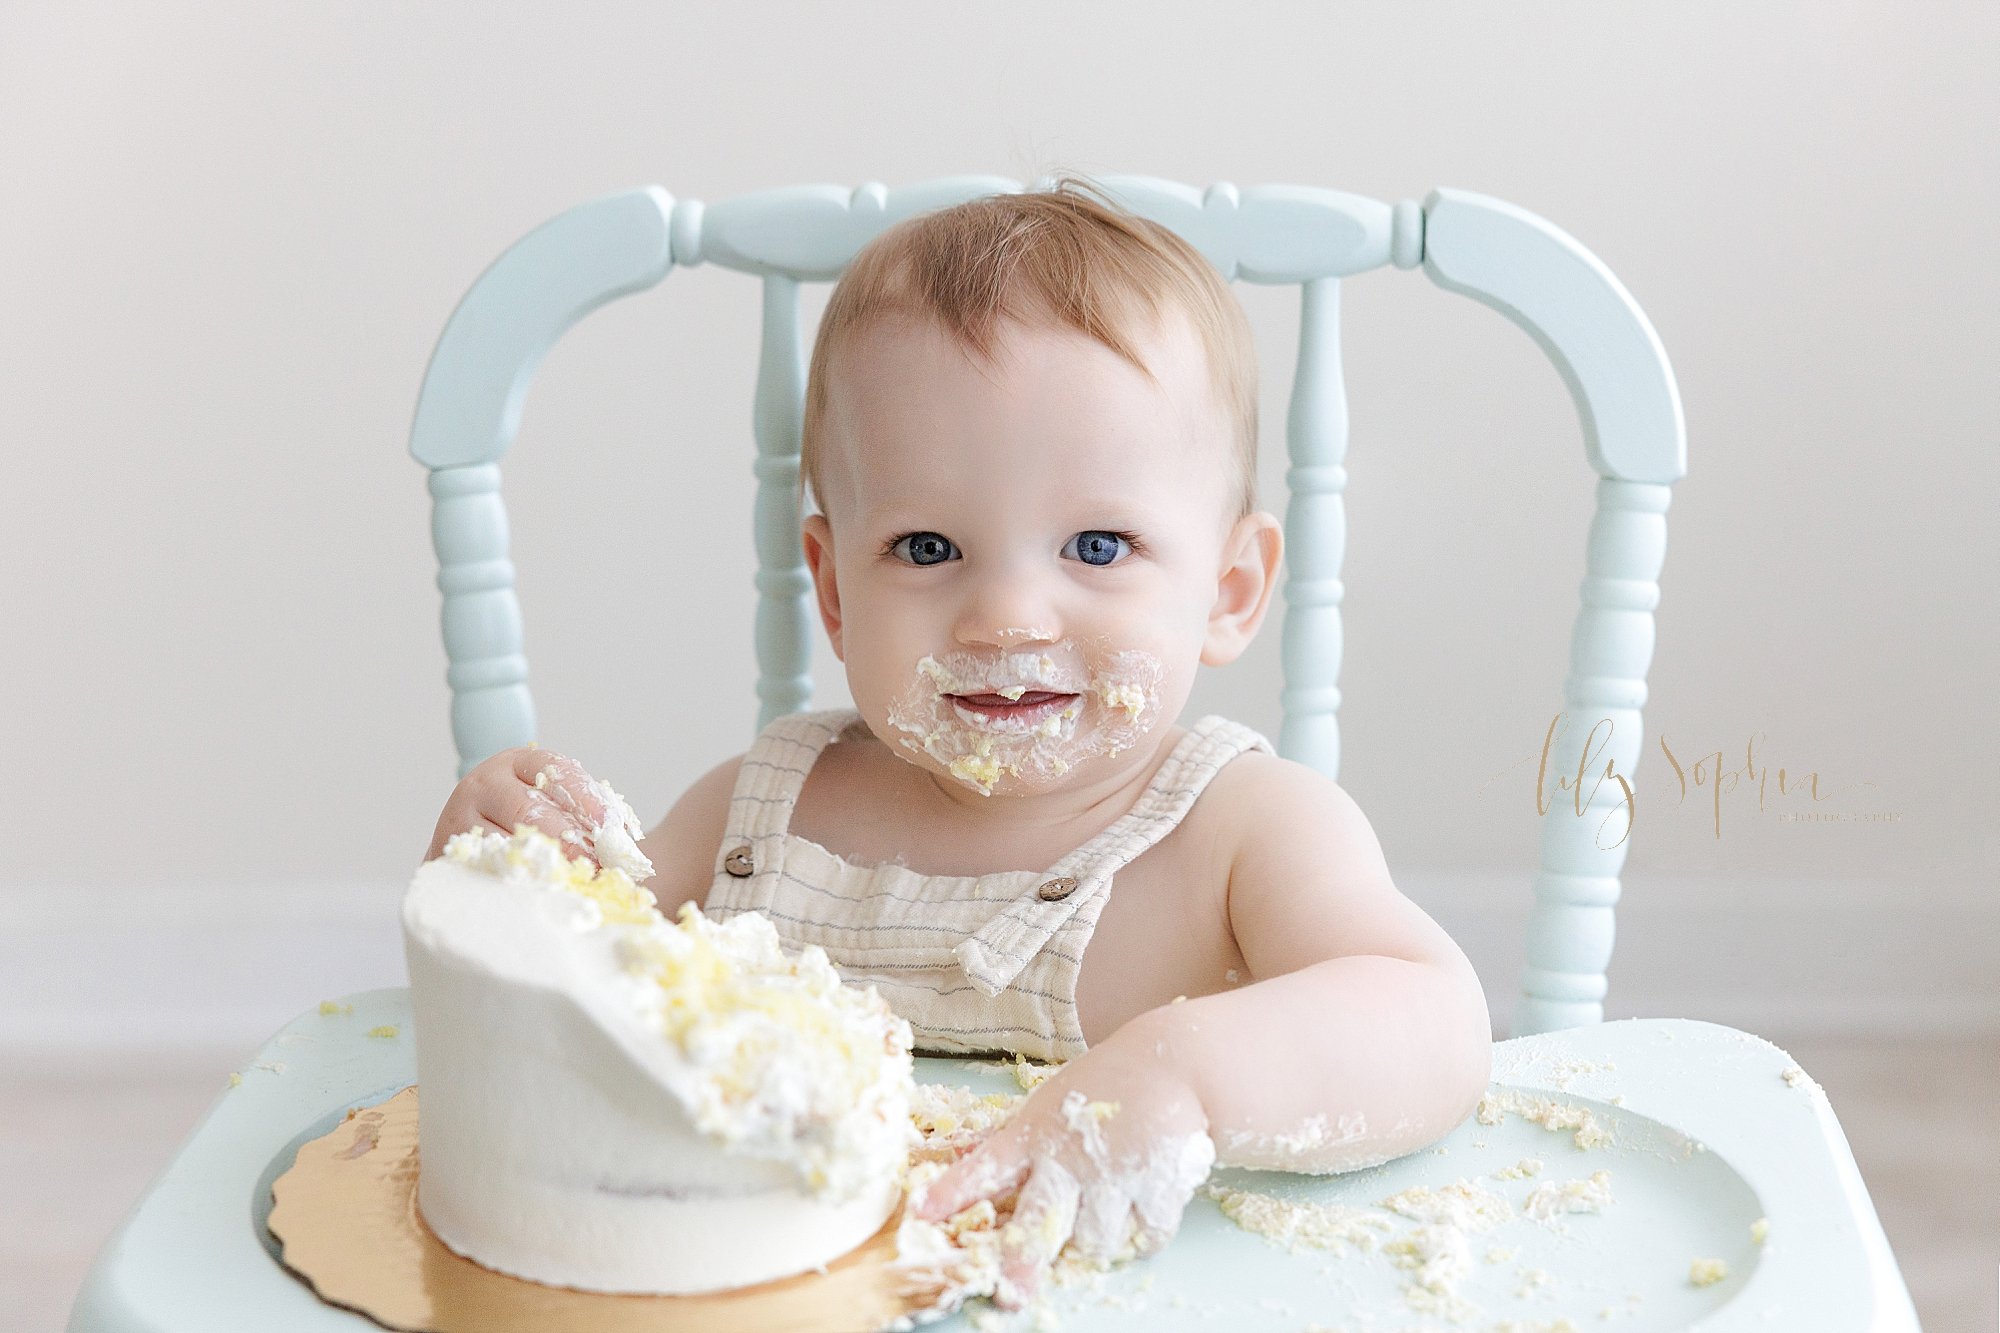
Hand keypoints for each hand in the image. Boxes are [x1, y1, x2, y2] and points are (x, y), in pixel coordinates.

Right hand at [425, 747, 648, 876]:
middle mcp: (484, 783)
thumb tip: (627, 849)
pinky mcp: (444, 853)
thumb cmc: (535, 830)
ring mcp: (459, 817)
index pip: (554, 770)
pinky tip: (540, 895)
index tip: (609, 826)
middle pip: (529, 808)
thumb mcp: (559, 809)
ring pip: (504, 840)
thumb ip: (590, 819)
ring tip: (575, 883)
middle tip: (597, 867)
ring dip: (544, 864)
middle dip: (568, 840)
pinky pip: (482, 869)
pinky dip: (515, 883)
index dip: (585, 798)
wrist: (481, 854)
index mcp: (519, 762)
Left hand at [909, 1041, 1215, 1309]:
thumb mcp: (1049, 1105)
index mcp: (1035, 1134)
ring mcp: (1111, 1173)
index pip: (986, 1166)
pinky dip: (1144, 1235)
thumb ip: (1016, 1142)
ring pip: (1095, 1242)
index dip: (954, 1191)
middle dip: (1021, 1263)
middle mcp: (1068, 1157)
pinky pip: (1145, 1237)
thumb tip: (961, 1154)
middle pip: (1039, 1222)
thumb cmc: (1103, 1087)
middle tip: (1011, 1296)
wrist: (1171, 1064)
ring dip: (1099, 1240)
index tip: (925, 1213)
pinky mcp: (1155, 1184)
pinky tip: (1143, 1210)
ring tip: (1108, 1212)